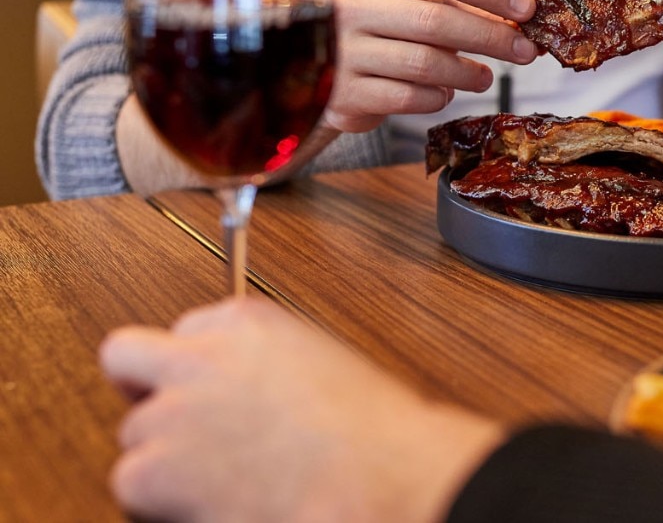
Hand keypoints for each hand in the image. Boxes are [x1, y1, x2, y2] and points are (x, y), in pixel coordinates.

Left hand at [99, 298, 504, 521]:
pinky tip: (208, 499)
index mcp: (247, 321)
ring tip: (216, 474)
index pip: (189, 328)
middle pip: (127, 356)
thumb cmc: (371, 428)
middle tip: (165, 414)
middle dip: (141, 383)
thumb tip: (250, 389)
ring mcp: (173, 410)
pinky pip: (130, 482)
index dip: (199, 362)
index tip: (213, 386)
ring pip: (134, 431)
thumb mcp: (322, 361)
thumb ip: (269, 362)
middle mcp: (201, 357)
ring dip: (163, 452)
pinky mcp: (155, 469)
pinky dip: (159, 498)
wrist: (377, 473)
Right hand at [326, 0, 539, 132]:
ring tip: (486, 77)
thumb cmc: (376, 26)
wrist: (312, 65)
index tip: (527, 9)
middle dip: (492, 36)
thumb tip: (519, 17)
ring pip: (426, 63)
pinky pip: (409, 97)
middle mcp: (349, 5)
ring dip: (469, 73)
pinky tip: (445, 93)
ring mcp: (343, 51)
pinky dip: (437, 97)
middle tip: (525, 51)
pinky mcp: (345, 94)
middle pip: (438, 18)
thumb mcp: (405, 0)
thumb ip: (454, 3)